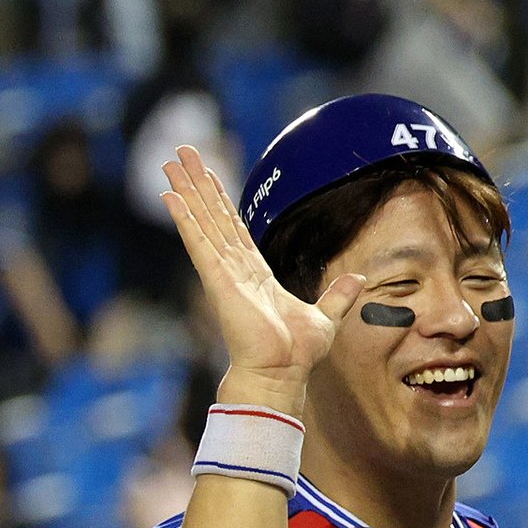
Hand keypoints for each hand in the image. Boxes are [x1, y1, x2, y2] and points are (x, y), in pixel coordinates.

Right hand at [160, 145, 366, 406]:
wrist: (282, 374)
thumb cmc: (297, 354)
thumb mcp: (326, 317)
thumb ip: (339, 296)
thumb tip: (358, 279)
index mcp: (256, 274)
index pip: (235, 229)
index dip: (221, 201)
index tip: (209, 175)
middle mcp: (235, 269)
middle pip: (214, 217)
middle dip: (199, 184)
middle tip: (182, 153)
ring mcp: (223, 274)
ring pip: (203, 222)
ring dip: (186, 191)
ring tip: (170, 162)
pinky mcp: (218, 281)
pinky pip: (198, 243)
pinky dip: (185, 219)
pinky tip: (170, 196)